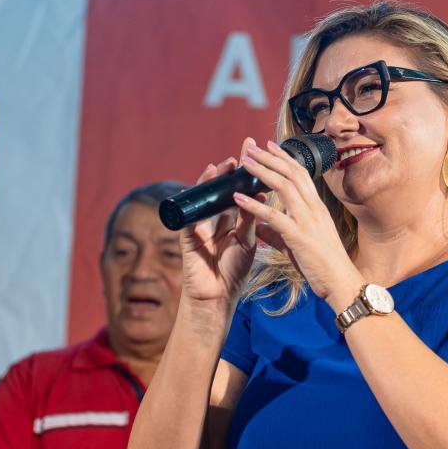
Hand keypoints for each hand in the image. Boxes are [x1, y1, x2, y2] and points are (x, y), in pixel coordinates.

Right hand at [179, 142, 260, 306]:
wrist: (218, 297)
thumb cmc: (233, 271)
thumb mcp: (247, 241)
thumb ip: (250, 219)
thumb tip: (258, 193)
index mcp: (232, 221)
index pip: (240, 192)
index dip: (246, 174)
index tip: (257, 154)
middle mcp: (216, 219)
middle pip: (222, 189)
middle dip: (231, 170)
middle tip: (243, 151)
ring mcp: (201, 225)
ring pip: (206, 197)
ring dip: (214, 180)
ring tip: (224, 165)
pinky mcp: (188, 235)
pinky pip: (191, 214)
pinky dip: (196, 200)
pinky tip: (202, 188)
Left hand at [231, 139, 362, 306]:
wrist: (341, 282)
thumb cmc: (324, 265)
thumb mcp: (299, 244)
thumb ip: (278, 233)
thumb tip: (259, 227)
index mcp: (317, 208)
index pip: (301, 174)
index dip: (285, 158)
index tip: (270, 146)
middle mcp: (314, 208)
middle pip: (291, 173)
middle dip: (270, 157)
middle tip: (252, 146)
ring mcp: (307, 220)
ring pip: (283, 186)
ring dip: (262, 171)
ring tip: (244, 161)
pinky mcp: (298, 236)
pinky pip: (273, 215)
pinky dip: (254, 205)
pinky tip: (239, 198)